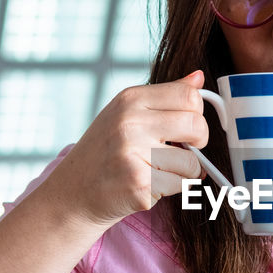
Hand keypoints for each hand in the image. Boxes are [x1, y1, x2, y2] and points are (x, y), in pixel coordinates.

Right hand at [36, 70, 208, 227]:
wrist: (73, 194)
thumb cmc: (105, 152)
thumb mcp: (127, 114)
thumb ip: (165, 97)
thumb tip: (198, 78)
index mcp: (130, 100)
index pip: (189, 96)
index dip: (197, 114)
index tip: (187, 128)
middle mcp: (130, 123)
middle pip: (197, 125)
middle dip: (199, 143)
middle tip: (183, 152)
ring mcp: (133, 154)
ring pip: (192, 162)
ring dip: (184, 172)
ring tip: (158, 171)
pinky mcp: (140, 185)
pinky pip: (181, 185)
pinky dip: (172, 190)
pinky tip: (149, 185)